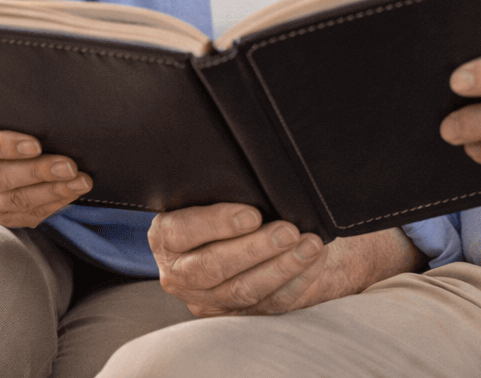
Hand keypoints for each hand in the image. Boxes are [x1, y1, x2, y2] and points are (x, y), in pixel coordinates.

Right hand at [0, 112, 92, 226]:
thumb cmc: (4, 117)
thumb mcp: (0, 106)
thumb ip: (13, 104)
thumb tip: (50, 96)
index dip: (4, 145)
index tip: (36, 145)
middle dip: (37, 172)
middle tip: (69, 166)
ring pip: (13, 200)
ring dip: (51, 192)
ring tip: (80, 182)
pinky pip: (25, 215)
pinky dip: (52, 204)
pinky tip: (73, 193)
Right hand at [149, 204, 422, 316]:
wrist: (252, 229)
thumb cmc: (232, 200)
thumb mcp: (214, 189)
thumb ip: (219, 185)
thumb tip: (248, 166)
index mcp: (166, 236)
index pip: (184, 231)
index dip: (217, 224)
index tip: (252, 214)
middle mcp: (179, 273)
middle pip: (213, 268)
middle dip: (255, 249)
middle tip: (288, 230)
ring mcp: (207, 299)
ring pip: (243, 291)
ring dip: (281, 268)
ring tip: (309, 245)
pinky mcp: (238, 314)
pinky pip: (269, 304)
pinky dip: (295, 281)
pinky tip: (313, 261)